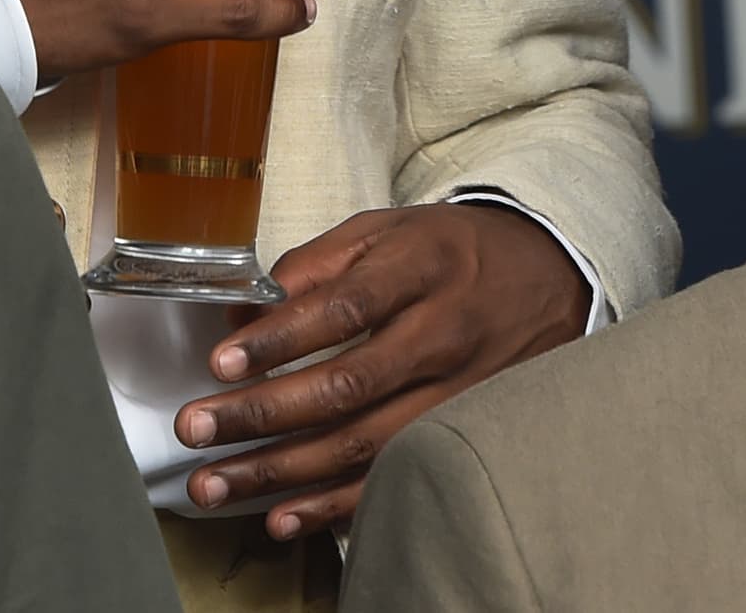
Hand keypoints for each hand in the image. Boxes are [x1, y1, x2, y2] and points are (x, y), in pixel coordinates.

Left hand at [175, 202, 590, 538]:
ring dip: (283, 472)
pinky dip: (334, 507)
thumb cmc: (449, 249)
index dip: (282, 339)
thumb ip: (314, 265)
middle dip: (263, 415)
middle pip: (348, 386)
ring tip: (215, 484)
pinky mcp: (466, 438)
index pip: (346, 307)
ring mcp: (461, 394)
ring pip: (364, 445)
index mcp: (422, 266)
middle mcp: (445, 333)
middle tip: (196, 428)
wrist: (549, 276)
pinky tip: (281, 517)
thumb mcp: (386, 229)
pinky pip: (394, 481)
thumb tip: (244, 314)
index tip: (221, 361)